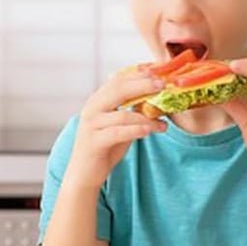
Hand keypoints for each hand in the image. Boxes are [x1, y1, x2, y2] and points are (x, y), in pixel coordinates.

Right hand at [64, 66, 167, 189]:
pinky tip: (150, 130)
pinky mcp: (94, 141)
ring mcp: (91, 124)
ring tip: (162, 122)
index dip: (138, 74)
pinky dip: (136, 130)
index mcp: (97, 101)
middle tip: (162, 85)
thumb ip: (132, 111)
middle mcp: (92, 109)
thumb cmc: (104, 148)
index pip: (118, 80)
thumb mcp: (119, 125)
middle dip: (143, 85)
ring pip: (122, 114)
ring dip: (146, 117)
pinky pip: (118, 132)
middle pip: (119, 89)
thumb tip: (156, 100)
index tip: (158, 71)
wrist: (84, 174)